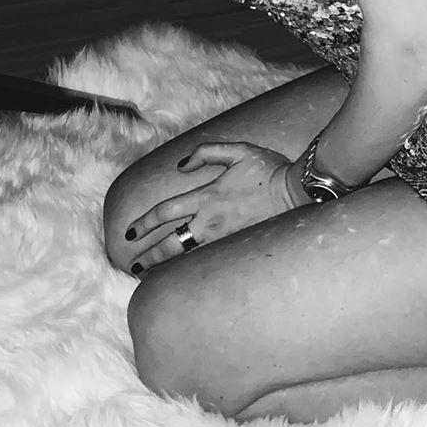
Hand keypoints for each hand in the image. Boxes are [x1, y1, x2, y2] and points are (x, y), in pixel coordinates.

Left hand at [125, 141, 298, 274]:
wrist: (297, 192)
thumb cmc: (268, 169)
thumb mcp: (237, 150)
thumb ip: (206, 152)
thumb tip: (182, 166)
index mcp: (207, 196)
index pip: (165, 213)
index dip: (144, 224)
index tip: (129, 234)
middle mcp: (211, 221)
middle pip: (172, 245)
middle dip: (149, 257)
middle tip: (134, 266)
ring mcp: (225, 238)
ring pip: (188, 259)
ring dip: (167, 268)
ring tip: (151, 277)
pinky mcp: (237, 247)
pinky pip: (208, 262)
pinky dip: (191, 271)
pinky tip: (182, 277)